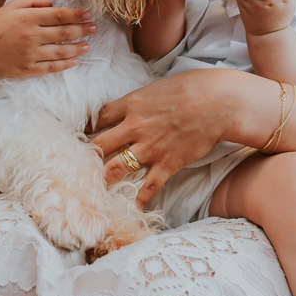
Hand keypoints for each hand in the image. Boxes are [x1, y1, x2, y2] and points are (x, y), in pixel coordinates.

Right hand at [0, 0, 95, 77]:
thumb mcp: (10, 6)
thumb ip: (31, 0)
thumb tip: (50, 2)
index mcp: (28, 18)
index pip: (59, 15)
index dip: (76, 15)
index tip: (88, 14)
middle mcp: (32, 36)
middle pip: (64, 32)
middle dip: (82, 30)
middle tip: (94, 28)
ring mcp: (31, 54)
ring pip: (61, 51)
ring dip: (78, 48)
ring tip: (87, 45)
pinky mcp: (28, 69)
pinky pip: (51, 67)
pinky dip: (65, 64)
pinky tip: (74, 60)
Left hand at [91, 71, 230, 206]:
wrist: (216, 103)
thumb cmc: (191, 88)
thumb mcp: (158, 87)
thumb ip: (142, 99)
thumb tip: (136, 105)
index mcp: (132, 105)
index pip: (100, 117)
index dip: (90, 126)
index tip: (84, 133)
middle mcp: (134, 127)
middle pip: (100, 145)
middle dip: (87, 157)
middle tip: (79, 166)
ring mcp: (149, 148)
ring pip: (115, 168)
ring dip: (104, 179)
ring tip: (94, 189)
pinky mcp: (166, 164)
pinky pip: (148, 186)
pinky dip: (139, 199)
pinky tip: (133, 208)